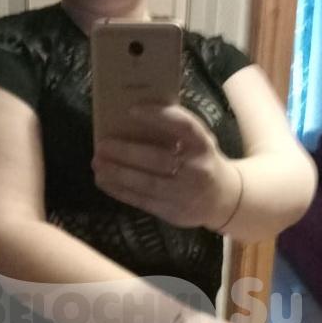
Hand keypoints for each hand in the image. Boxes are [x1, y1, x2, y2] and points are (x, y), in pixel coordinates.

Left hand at [91, 102, 240, 228]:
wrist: (223, 199)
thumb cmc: (201, 161)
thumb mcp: (198, 142)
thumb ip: (176, 132)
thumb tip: (132, 117)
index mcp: (203, 145)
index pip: (183, 126)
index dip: (159, 117)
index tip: (132, 110)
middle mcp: (197, 169)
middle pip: (158, 159)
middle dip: (127, 152)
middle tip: (101, 145)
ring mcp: (185, 194)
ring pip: (147, 184)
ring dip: (118, 174)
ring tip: (97, 164)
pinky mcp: (173, 212)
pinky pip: (142, 201)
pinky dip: (120, 191)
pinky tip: (104, 181)